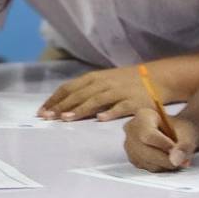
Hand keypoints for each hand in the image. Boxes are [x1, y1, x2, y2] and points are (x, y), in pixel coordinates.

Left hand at [40, 66, 164, 121]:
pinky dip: (110, 112)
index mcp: (94, 78)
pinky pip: (120, 107)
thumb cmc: (126, 81)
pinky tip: (100, 119)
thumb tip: (63, 104)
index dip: (54, 99)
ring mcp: (119, 92)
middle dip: (61, 107)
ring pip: (96, 100)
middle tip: (47, 118)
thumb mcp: (104, 81)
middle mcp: (104, 83)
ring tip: (66, 119)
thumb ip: (86, 90)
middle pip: (79, 95)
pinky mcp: (133, 101)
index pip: (69, 88)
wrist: (157, 78)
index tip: (41, 111)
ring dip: (80, 109)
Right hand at [124, 108, 198, 170]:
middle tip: (182, 160)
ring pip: (146, 162)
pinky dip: (160, 167)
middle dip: (166, 159)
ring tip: (176, 157)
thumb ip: (184, 146)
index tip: (177, 151)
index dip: (164, 145)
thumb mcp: (188, 134)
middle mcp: (132, 128)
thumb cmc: (181, 129)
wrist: (178, 133)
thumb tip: (175, 160)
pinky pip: (146, 167)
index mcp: (144, 115)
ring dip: (164, 164)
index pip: (148, 134)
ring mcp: (129, 144)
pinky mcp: (132, 157)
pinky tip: (167, 159)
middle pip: (145, 150)